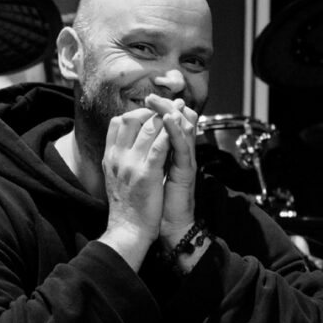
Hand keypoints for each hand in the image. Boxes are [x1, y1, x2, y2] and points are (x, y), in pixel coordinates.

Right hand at [99, 105, 170, 267]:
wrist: (127, 231)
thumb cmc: (126, 207)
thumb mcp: (115, 178)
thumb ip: (120, 159)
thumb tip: (131, 143)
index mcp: (109, 157)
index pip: (117, 123)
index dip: (136, 112)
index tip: (152, 112)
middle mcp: (117, 157)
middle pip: (131, 119)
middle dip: (152, 110)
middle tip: (168, 106)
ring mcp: (131, 165)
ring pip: (147, 128)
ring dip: (166, 116)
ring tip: (178, 110)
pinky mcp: (146, 174)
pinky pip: (159, 146)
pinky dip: (170, 133)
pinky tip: (180, 127)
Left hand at [144, 94, 198, 247]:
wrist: (169, 226)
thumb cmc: (157, 203)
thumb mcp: (149, 174)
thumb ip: (148, 156)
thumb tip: (135, 141)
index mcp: (171, 153)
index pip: (171, 122)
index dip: (161, 108)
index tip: (147, 98)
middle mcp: (181, 154)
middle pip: (179, 119)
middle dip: (165, 105)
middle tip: (152, 96)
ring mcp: (186, 161)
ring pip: (185, 127)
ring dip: (172, 111)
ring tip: (160, 102)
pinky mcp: (187, 171)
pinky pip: (183, 145)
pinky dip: (176, 130)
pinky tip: (169, 119)